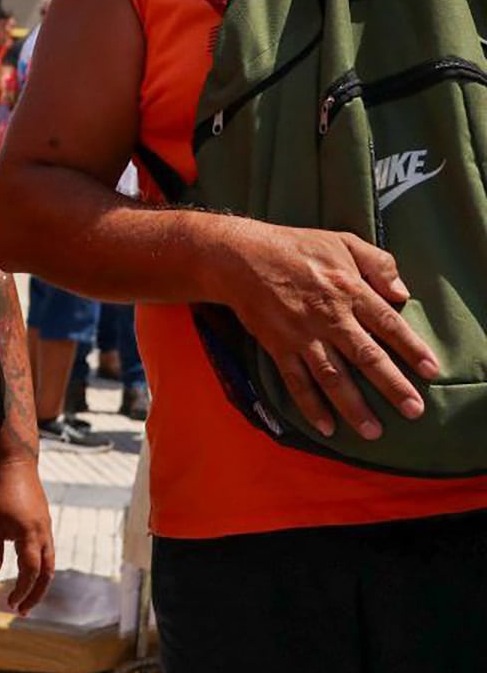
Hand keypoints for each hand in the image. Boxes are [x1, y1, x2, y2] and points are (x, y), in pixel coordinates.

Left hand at [0, 459, 53, 614]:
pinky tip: (28, 575)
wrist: (16, 468)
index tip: (11, 604)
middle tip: (21, 610)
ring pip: (50, 564)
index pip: (31, 572)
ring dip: (39, 583)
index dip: (22, 590)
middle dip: (35, 595)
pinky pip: (48, 553)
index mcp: (30, 536)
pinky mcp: (45, 526)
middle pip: (46, 574)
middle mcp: (44, 536)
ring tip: (25, 597)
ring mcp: (47, 530)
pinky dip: (40, 569)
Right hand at [217, 220, 439, 440]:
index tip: (431, 370)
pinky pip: (295, 381)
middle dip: (391, 386)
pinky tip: (325, 426)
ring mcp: (301, 335)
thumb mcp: (342, 241)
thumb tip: (402, 293)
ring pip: (331, 377)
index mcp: (349, 290)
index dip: (411, 348)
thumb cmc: (295, 247)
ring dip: (353, 406)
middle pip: (365, 357)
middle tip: (413, 410)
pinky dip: (309, 405)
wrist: (240, 257)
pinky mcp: (278, 346)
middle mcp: (328, 317)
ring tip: (373, 431)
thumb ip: (378, 263)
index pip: (387, 323)